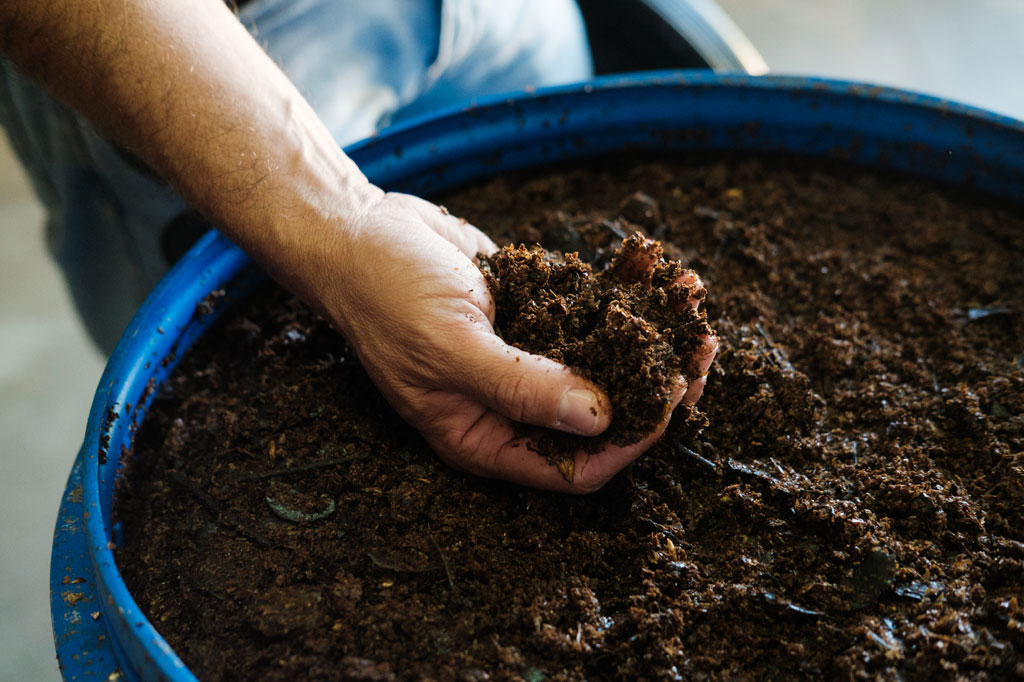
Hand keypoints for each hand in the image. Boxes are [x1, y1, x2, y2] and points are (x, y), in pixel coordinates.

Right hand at [318, 190, 716, 492]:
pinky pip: (589, 314)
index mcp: (486, 436)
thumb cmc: (385, 296)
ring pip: (603, 362)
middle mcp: (512, 404)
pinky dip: (623, 296)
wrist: (359, 231)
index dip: (628, 443)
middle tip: (699, 352)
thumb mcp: (451, 348)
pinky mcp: (533, 312)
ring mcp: (526, 357)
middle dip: (653, 386)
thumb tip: (598, 418)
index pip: (574, 467)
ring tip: (693, 305)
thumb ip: (522, 387)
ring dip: (649, 337)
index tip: (670, 400)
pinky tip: (656, 272)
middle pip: (600, 416)